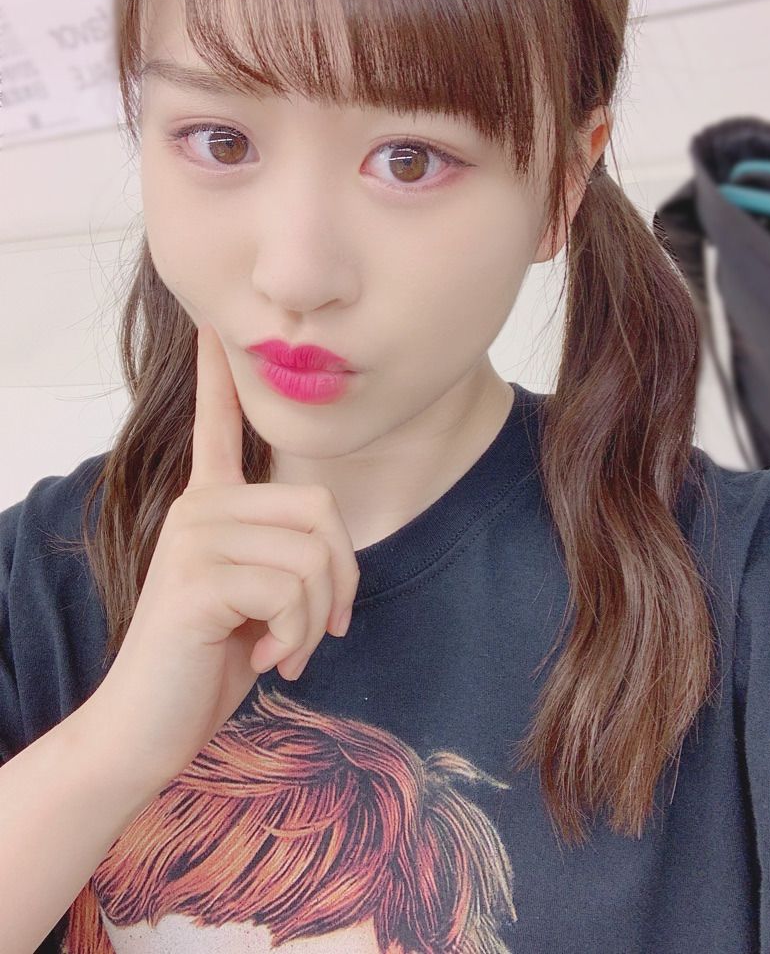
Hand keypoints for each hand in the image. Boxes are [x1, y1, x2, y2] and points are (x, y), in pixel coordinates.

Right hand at [86, 321, 359, 785]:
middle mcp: (199, 507)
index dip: (218, 374)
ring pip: (313, 554)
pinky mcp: (197, 574)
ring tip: (284, 647)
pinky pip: (292, 590)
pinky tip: (264, 658)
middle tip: (319, 627)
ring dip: (316, 619)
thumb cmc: (209, 660)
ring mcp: (194, 536)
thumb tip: (331, 558)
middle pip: (322, 509)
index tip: (209, 321)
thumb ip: (286, 558)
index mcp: (210, 505)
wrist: (148, 727)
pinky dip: (296, 636)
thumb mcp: (258, 599)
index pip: (218, 424)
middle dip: (341, 580)